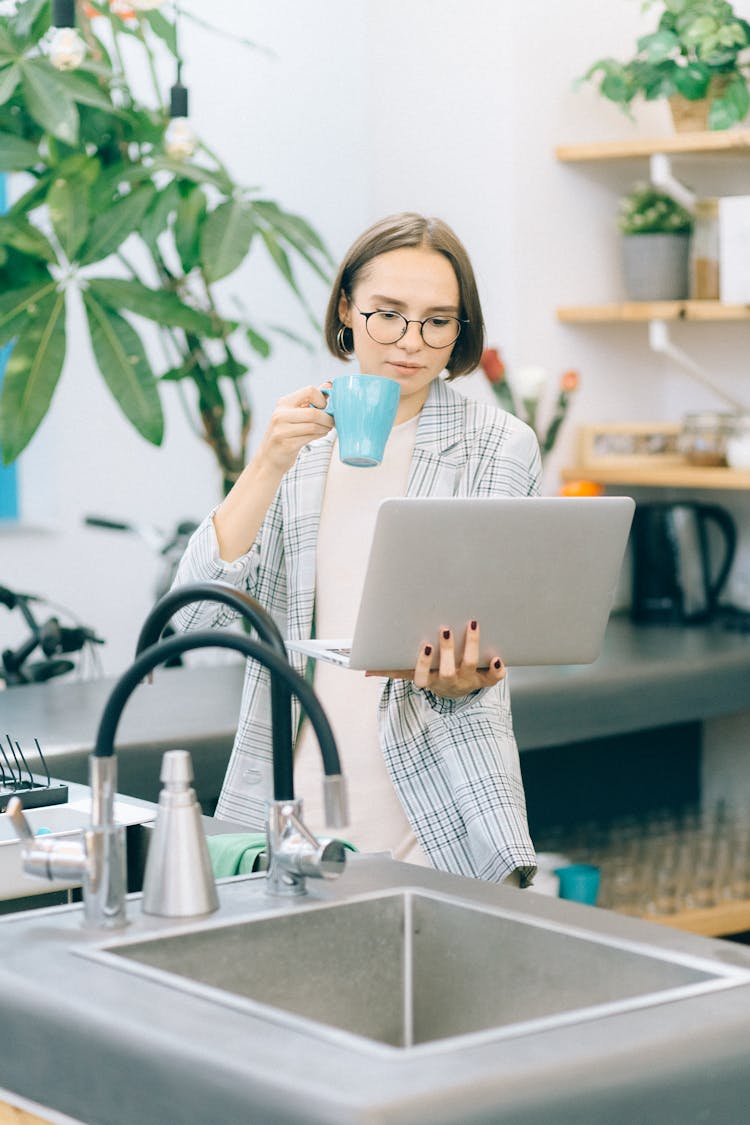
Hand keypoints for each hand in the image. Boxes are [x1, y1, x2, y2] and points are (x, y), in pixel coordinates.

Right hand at [255, 383, 333, 474]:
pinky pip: (310, 437)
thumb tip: (328, 384)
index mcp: (283, 403)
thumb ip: (310, 400)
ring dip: (325, 428)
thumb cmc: (284, 434)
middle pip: (314, 412)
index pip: (309, 391)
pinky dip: (320, 435)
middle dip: (328, 418)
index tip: (324, 407)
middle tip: (332, 422)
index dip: (322, 399)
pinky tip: (320, 434)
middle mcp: (280, 415)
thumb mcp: (293, 414)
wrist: (268, 458)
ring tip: (326, 429)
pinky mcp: (287, 444)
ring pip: (314, 426)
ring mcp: (282, 430)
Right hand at [365, 619, 505, 699]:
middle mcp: (448, 682)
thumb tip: (363, 670)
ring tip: (472, 623)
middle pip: (448, 671)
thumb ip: (390, 671)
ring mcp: (467, 681)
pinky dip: (498, 670)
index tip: (425, 645)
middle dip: (448, 651)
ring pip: (471, 666)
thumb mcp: (412, 674)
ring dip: (472, 646)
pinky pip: (494, 678)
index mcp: (429, 681)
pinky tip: (499, 656)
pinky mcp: (484, 679)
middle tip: (446, 629)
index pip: (422, 676)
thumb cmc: (432, 673)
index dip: (424, 663)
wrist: (457, 689)